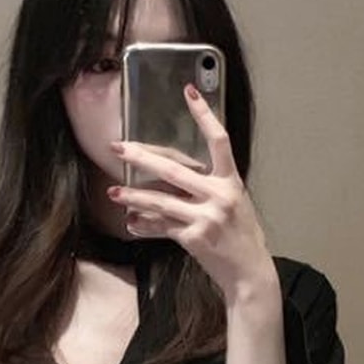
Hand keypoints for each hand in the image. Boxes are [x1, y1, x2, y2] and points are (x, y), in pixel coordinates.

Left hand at [106, 85, 275, 304]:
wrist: (250, 272)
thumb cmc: (242, 237)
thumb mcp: (234, 205)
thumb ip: (209, 188)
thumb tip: (173, 178)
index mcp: (232, 182)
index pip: (218, 140)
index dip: (204, 114)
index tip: (189, 91)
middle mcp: (219, 195)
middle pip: (174, 169)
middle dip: (142, 157)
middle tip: (119, 147)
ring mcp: (206, 217)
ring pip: (161, 200)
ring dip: (134, 195)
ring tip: (114, 191)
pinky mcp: (194, 237)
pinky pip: (162, 226)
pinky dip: (144, 225)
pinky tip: (131, 222)